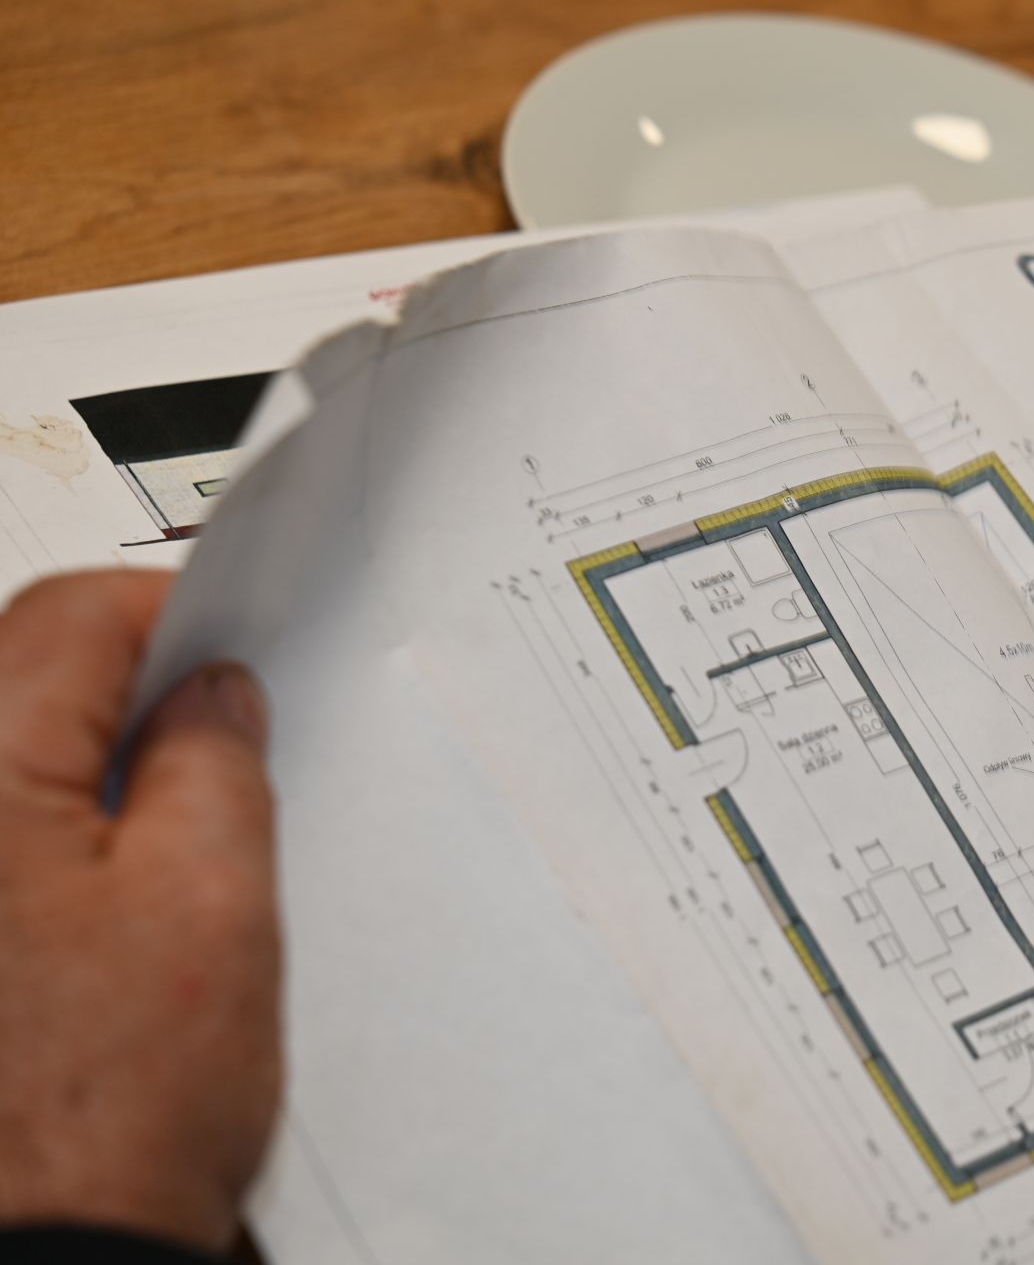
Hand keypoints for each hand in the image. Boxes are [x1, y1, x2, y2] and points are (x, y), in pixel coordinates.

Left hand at [0, 571, 279, 1251]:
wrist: (50, 1254)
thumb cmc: (116, 1104)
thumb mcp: (213, 900)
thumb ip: (214, 762)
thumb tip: (210, 693)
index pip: (67, 619)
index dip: (167, 614)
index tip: (230, 645)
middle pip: (15, 676)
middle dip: (121, 685)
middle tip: (217, 728)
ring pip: (4, 757)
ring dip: (85, 756)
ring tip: (172, 814)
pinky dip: (50, 824)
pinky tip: (110, 877)